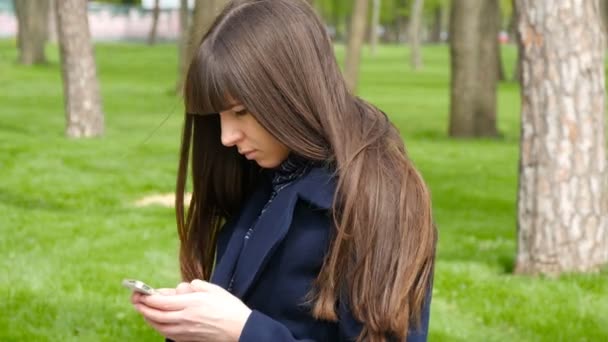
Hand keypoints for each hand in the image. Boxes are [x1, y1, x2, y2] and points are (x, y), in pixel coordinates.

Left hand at [132, 280, 251, 341]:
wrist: (240, 329)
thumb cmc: (229, 308)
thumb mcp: (214, 289)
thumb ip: (196, 286)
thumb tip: (184, 287)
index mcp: (191, 303)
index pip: (161, 301)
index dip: (147, 297)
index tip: (140, 292)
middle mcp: (185, 318)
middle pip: (156, 315)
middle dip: (142, 307)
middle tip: (136, 300)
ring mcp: (185, 331)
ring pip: (159, 326)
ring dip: (148, 318)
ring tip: (144, 311)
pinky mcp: (188, 339)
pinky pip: (167, 334)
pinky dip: (158, 327)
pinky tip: (158, 323)